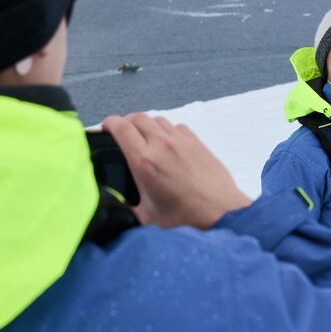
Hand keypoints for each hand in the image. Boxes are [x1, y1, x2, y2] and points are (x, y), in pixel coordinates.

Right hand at [102, 113, 251, 228]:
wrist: (220, 213)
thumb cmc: (187, 218)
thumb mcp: (145, 217)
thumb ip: (126, 206)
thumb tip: (113, 203)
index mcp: (144, 162)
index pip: (121, 127)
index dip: (109, 123)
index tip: (105, 127)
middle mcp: (163, 146)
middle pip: (138, 117)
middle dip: (126, 122)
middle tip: (122, 133)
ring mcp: (182, 142)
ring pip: (158, 120)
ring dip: (147, 125)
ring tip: (144, 139)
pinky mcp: (198, 144)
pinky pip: (178, 127)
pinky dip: (168, 130)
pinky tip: (168, 144)